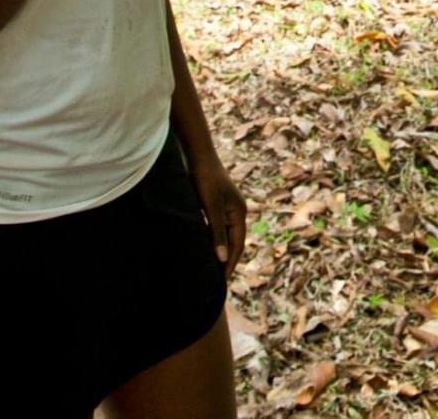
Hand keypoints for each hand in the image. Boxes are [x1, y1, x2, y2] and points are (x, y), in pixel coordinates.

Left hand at [188, 150, 246, 279]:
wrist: (198, 154)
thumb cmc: (204, 179)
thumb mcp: (210, 207)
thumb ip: (216, 232)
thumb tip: (222, 258)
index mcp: (239, 213)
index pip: (237, 245)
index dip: (230, 264)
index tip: (220, 282)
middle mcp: (236, 211)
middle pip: (233, 242)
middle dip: (226, 260)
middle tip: (215, 282)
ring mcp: (226, 207)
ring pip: (223, 235)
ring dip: (217, 251)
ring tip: (209, 270)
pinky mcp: (215, 204)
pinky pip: (215, 228)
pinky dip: (210, 240)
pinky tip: (200, 248)